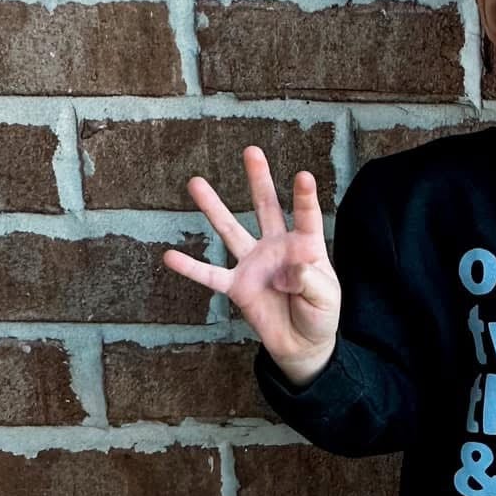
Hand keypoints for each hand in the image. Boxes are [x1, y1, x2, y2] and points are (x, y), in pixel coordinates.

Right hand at [161, 147, 340, 382]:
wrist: (302, 343)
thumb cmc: (320, 314)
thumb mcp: (327, 298)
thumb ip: (311, 281)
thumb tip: (286, 272)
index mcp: (305, 246)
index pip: (306, 217)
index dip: (304, 198)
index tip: (303, 176)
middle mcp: (276, 248)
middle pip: (266, 207)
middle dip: (259, 180)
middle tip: (251, 151)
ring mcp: (254, 264)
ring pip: (230, 230)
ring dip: (213, 207)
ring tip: (195, 182)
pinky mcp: (237, 286)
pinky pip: (210, 275)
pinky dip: (190, 268)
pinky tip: (169, 256)